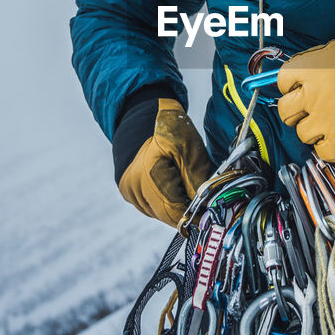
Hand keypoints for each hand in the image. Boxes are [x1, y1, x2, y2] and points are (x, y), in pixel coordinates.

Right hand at [117, 98, 213, 225]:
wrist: (146, 118)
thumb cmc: (172, 131)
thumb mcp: (192, 152)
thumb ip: (198, 184)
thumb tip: (205, 211)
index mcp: (149, 175)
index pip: (174, 212)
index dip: (193, 216)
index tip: (207, 213)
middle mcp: (134, 187)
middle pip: (166, 216)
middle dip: (185, 210)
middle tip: (200, 198)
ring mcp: (128, 190)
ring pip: (158, 214)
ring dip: (174, 206)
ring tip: (183, 184)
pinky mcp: (127, 191)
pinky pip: (150, 207)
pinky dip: (163, 201)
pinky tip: (171, 185)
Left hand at [276, 34, 334, 162]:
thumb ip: (322, 59)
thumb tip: (317, 64)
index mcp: (309, 71)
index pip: (283, 80)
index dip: (290, 84)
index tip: (296, 87)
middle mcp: (311, 97)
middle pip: (286, 110)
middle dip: (294, 111)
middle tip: (306, 109)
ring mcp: (324, 121)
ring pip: (302, 133)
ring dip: (312, 130)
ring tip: (327, 124)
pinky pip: (323, 152)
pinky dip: (328, 148)